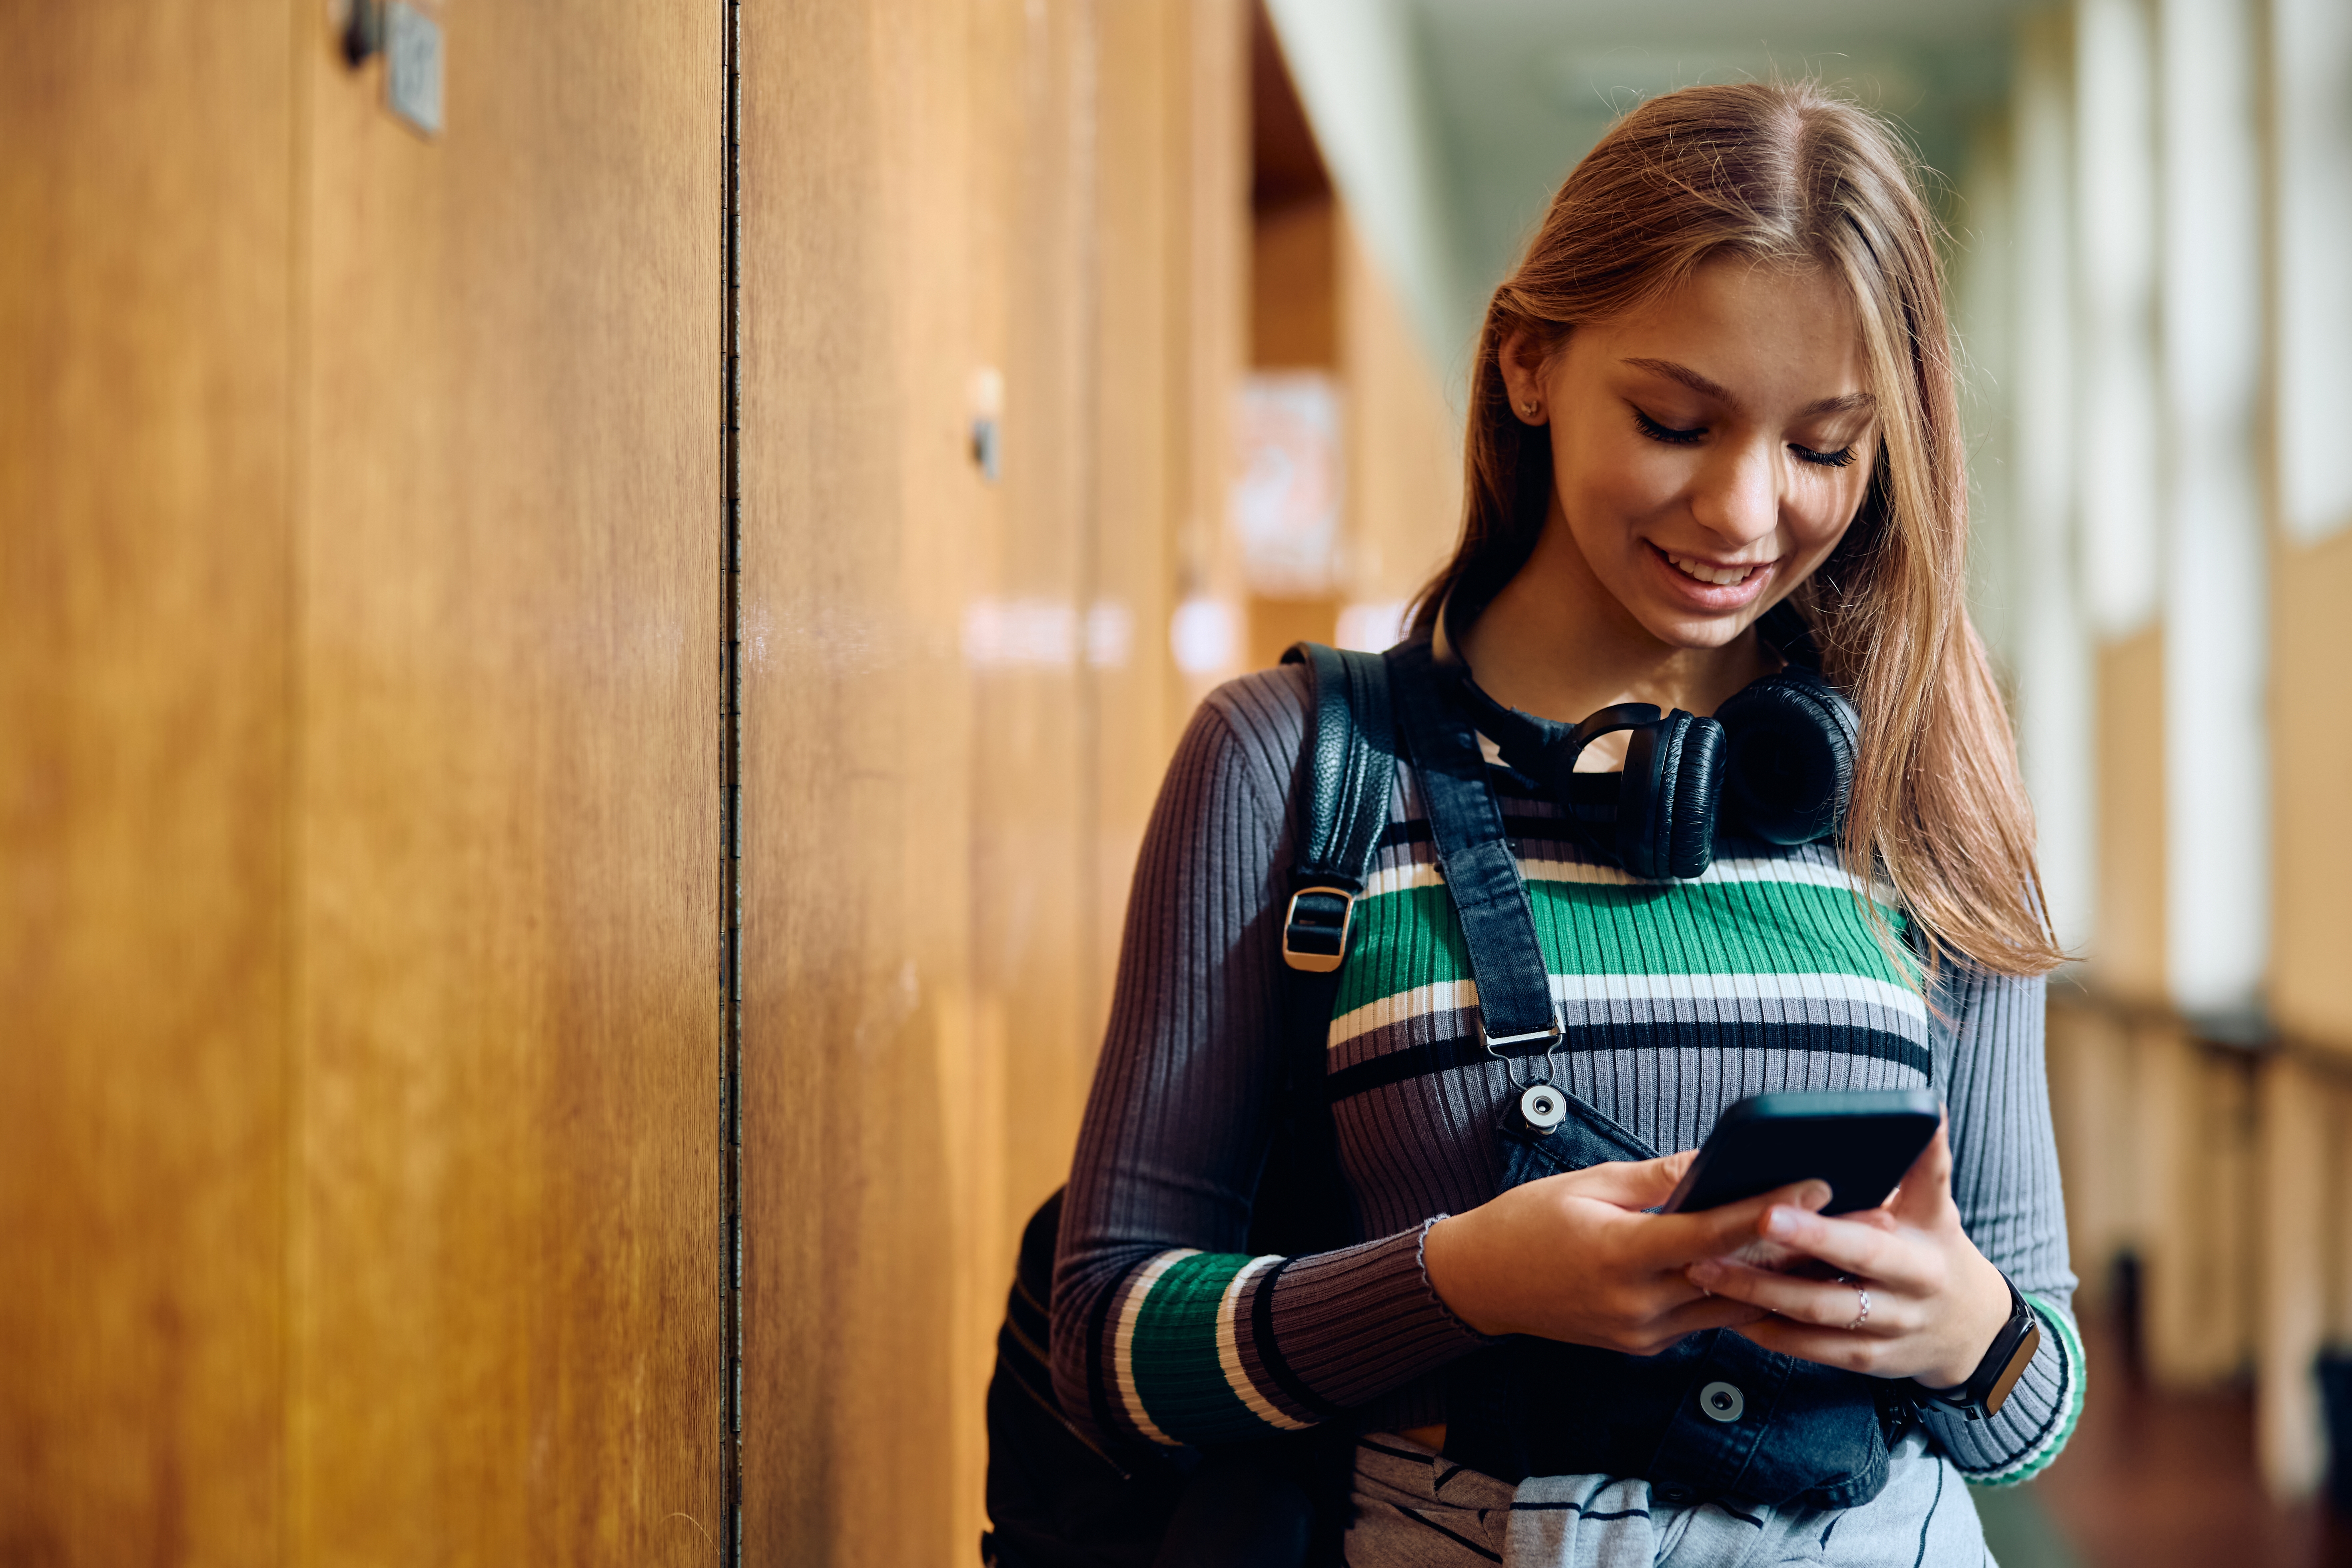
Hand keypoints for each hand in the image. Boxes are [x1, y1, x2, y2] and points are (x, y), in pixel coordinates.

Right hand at [1422, 1151, 1832, 1353]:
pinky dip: (1738, 1293)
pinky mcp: (1646, 1345)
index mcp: (1620, 1256)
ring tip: (1831, 1248)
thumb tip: (1716, 1160)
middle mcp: (1638, 1305)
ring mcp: (1643, 1333)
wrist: (1481, 1284)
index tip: (1816, 1184)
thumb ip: (1657, 1178)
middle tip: (1851, 1221)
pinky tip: (1774, 1272)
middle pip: (1734, 1276)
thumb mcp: (1588, 1184)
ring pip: (1729, 1305)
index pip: (1711, 1234)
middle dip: (1794, 1248)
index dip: (1767, 1210)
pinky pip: (1704, 1318)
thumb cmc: (1526, 1222)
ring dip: (1779, 1278)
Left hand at [1682, 1118, 2012, 1387]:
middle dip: (1785, 1256)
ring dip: (1758, 1293)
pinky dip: (1767, 1330)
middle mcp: (1907, 1295)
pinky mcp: (1865, 1362)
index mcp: (1920, 1251)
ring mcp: (1886, 1332)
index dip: (1825, 1224)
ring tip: (1704, 1270)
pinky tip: (1726, 1309)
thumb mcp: (1937, 1205)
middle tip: (1729, 1235)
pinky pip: (1810, 1348)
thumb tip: (1924, 1105)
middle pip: (1840, 1277)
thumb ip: (1924, 1162)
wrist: (1970, 1329)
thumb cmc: (1936, 1247)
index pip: (1872, 1233)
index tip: (1785, 1200)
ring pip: (1816, 1315)